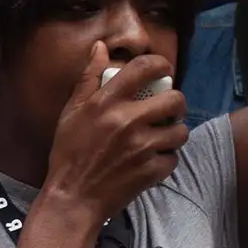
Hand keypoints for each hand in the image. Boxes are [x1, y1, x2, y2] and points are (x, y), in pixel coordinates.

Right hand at [42, 43, 188, 223]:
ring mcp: (142, 147)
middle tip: (165, 113)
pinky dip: (164, 161)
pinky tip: (149, 163)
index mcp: (105, 103)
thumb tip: (100, 47)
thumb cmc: (68, 155)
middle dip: (175, 105)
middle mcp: (126, 121)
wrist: (72, 199)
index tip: (162, 72)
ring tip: (159, 140)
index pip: (145, 67)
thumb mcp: (70, 114)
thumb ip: (88, 79)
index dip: (161, 65)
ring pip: (180, 131)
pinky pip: (173, 158)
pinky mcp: (152, 170)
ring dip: (173, 135)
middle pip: (175, 100)